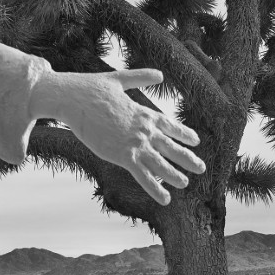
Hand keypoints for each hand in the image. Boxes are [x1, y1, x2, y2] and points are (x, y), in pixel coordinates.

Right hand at [32, 67, 204, 204]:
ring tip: (186, 183)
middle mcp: (144, 129)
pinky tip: (166, 200)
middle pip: (172, 147)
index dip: (184, 134)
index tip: (195, 141)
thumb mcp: (119, 79)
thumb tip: (160, 74)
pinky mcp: (123, 156)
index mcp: (144, 112)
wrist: (73, 98)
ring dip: (175, 175)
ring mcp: (136, 144)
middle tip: (201, 168)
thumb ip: (141, 77)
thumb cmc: (91, 88)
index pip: (170, 126)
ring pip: (162, 164)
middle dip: (188, 158)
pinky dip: (156, 189)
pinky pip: (144, 176)